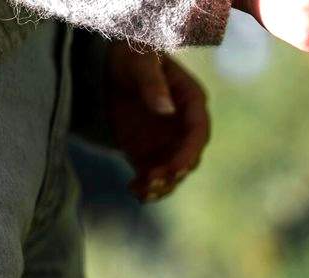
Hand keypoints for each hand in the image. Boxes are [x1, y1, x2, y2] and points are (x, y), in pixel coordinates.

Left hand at [106, 42, 209, 201]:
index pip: (198, 133)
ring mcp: (167, 141)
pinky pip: (151, 173)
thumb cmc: (132, 55)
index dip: (189, 153)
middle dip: (173, 172)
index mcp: (191, 102)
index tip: (176, 168)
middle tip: (153, 181)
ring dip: (160, 185)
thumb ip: (153, 84)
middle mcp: (184, 126)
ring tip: (142, 192)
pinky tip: (133, 190)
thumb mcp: (140, 62)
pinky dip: (145, 185)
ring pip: (172, 171)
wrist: (110, 63)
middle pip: (187, 157)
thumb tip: (166, 110)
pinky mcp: (147, 152)